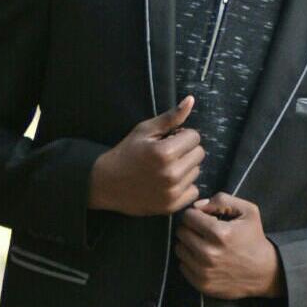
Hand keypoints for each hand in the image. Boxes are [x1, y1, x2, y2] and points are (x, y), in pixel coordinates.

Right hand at [88, 96, 203, 215]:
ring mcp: (171, 192)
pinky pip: (193, 191)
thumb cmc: (127, 152)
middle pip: (199, 154)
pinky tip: (168, 182)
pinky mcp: (171, 206)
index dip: (182, 135)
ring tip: (165, 167)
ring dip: (185, 168)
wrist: (107, 183)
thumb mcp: (145, 130)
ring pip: (196, 172)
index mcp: (164, 152)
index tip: (168, 139)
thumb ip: (171, 117)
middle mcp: (171, 174)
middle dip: (186, 150)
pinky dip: (184, 186)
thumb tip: (191, 100)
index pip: (195, 137)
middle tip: (168, 153)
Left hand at [175, 193, 283, 299]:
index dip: (195, 214)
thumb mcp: (247, 210)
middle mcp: (209, 253)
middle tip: (202, 231)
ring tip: (202, 243)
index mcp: (219, 233)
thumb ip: (221, 200)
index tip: (203, 218)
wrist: (264, 271)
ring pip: (179, 248)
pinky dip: (189, 259)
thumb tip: (197, 206)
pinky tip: (202, 257)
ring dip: (188, 243)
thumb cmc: (254, 238)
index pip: (188, 216)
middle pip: (181, 232)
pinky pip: (182, 266)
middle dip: (190, 228)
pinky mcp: (202, 284)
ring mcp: (204, 271)